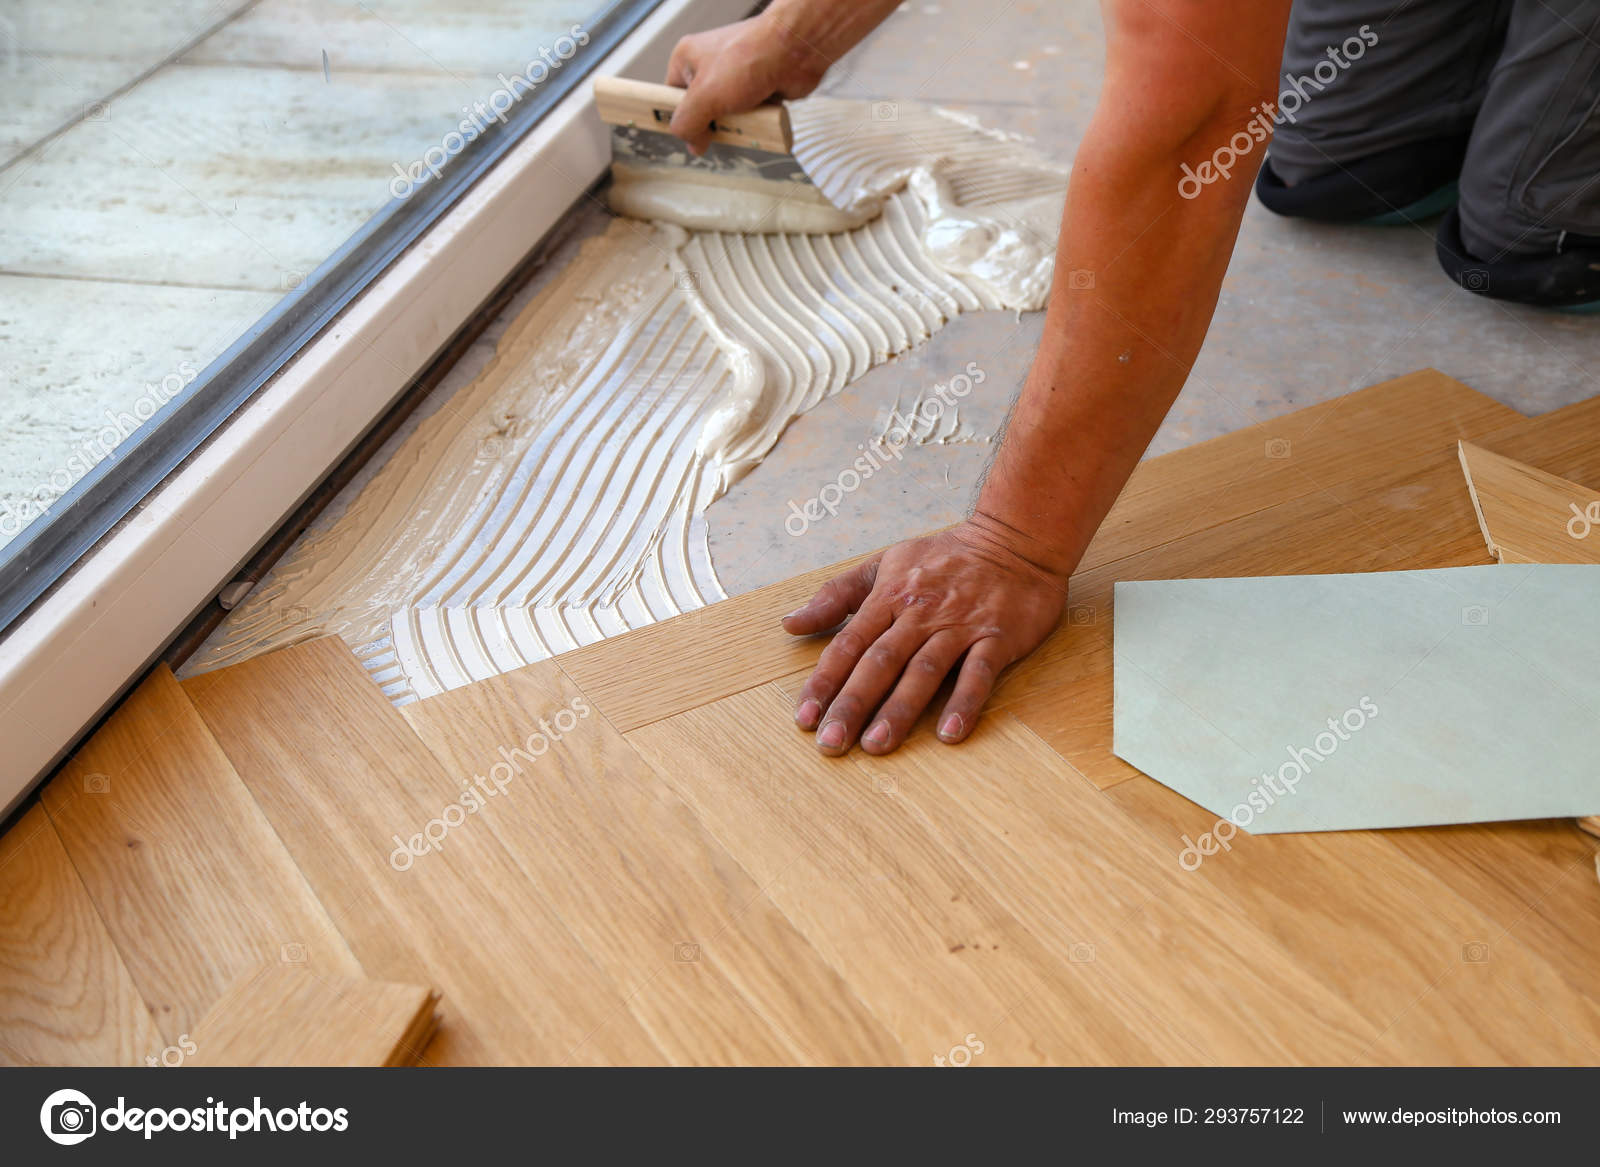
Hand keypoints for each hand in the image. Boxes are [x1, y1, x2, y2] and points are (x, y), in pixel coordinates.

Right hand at [665, 16, 827, 152]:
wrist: (794, 51)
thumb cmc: (749, 58)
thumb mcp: (704, 96)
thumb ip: (687, 123)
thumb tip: (691, 143)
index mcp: (688, 59)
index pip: (671, 97)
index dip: (680, 118)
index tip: (687, 134)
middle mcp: (710, 66)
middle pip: (701, 111)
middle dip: (713, 124)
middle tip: (721, 126)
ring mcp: (735, 78)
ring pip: (727, 117)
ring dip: (736, 125)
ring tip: (744, 120)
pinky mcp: (756, 88)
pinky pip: (748, 116)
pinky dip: (754, 122)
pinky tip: (760, 118)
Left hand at [783, 518, 1071, 754]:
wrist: (1015, 539)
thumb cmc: (945, 557)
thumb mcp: (884, 564)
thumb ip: (836, 596)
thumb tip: (789, 624)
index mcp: (889, 597)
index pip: (849, 645)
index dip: (825, 682)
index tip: (805, 718)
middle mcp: (920, 614)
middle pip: (880, 663)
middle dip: (853, 704)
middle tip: (831, 743)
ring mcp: (959, 627)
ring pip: (923, 670)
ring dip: (899, 709)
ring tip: (876, 745)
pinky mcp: (997, 637)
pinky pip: (979, 673)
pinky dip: (964, 702)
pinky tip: (950, 733)